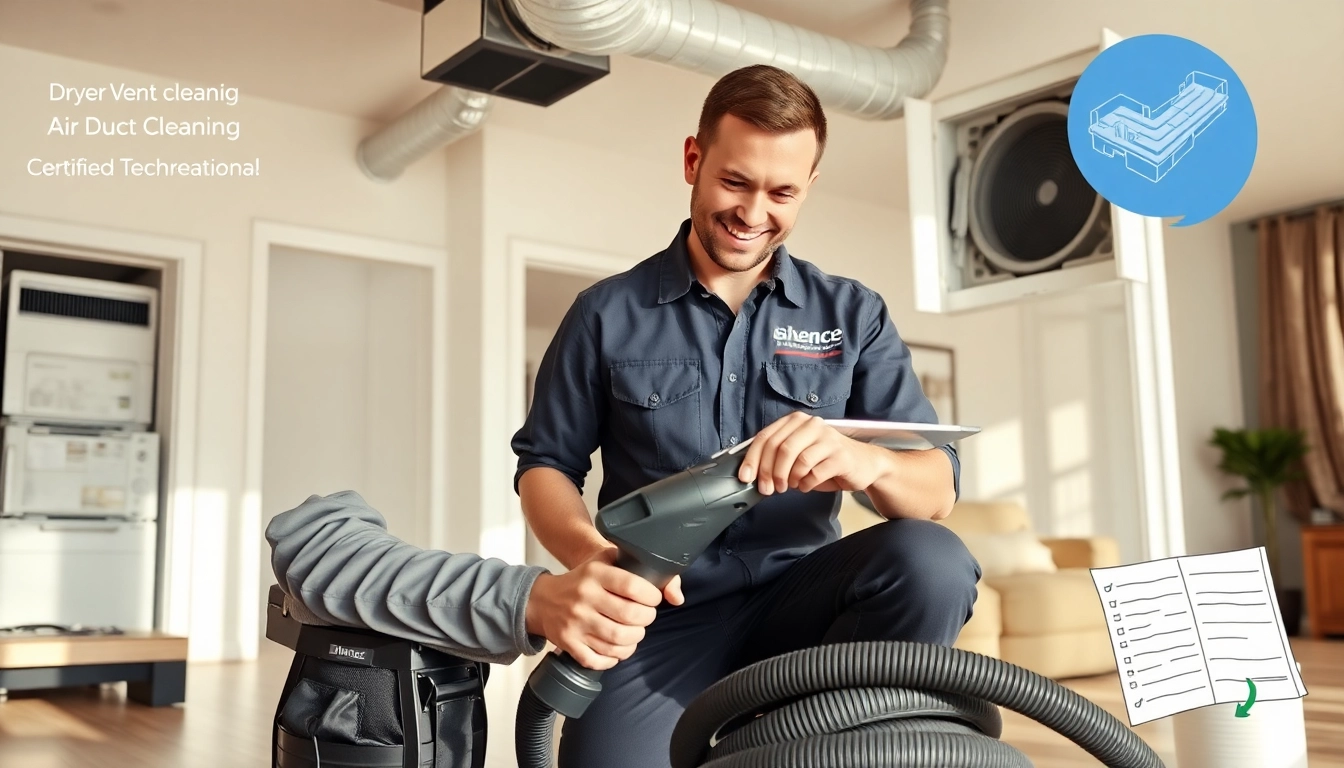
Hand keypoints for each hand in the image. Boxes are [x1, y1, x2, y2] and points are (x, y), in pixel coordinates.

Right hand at [524, 547, 677, 669]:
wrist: (543, 600)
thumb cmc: (583, 580)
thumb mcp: (606, 561)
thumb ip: (641, 567)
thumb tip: (676, 595)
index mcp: (595, 574)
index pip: (632, 587)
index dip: (651, 596)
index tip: (653, 599)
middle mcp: (584, 598)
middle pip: (629, 617)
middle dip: (646, 620)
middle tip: (645, 617)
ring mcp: (575, 623)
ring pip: (617, 641)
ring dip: (634, 640)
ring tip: (634, 632)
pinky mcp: (568, 643)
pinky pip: (598, 659)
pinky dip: (613, 659)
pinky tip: (617, 649)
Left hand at [738, 412, 888, 494]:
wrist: (863, 465)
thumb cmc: (826, 460)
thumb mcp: (797, 454)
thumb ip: (775, 456)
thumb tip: (751, 472)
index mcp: (797, 421)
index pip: (766, 437)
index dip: (753, 459)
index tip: (746, 477)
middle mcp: (812, 425)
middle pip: (780, 448)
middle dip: (769, 473)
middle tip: (769, 489)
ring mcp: (828, 439)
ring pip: (798, 460)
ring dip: (789, 479)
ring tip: (791, 485)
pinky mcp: (841, 456)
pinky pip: (815, 472)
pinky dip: (806, 484)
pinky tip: (807, 485)